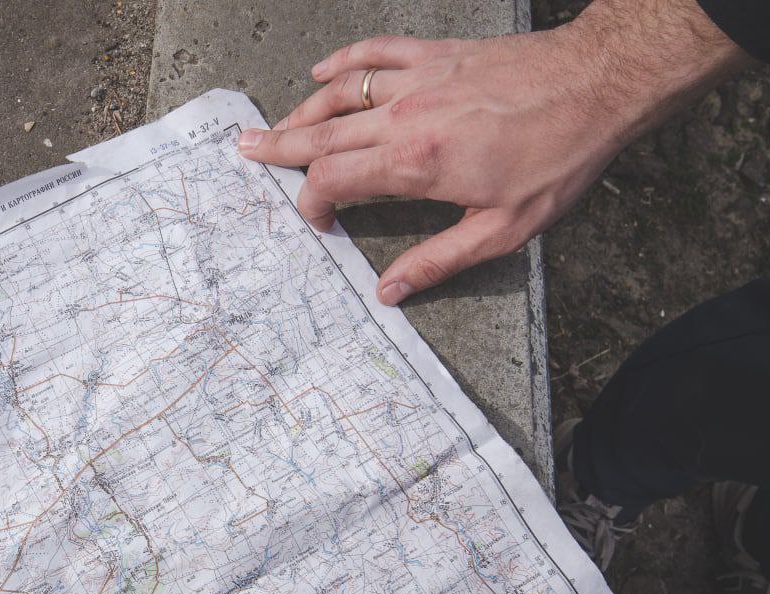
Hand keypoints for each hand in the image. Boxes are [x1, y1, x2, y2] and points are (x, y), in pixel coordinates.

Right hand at [237, 2, 747, 305]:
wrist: (598, 84)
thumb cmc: (557, 158)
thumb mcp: (504, 229)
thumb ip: (438, 261)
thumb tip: (388, 291)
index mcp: (416, 164)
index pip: (334, 180)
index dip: (313, 203)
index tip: (320, 221)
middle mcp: (405, 117)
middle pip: (321, 133)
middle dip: (278, 147)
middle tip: (245, 152)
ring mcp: (418, 80)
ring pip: (340, 93)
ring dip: (301, 111)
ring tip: (274, 127)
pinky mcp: (437, 55)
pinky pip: (376, 53)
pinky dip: (344, 62)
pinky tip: (323, 73)